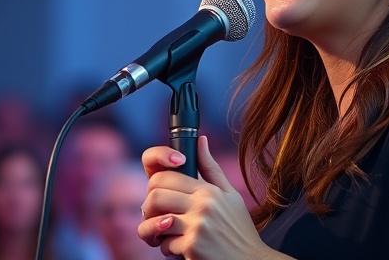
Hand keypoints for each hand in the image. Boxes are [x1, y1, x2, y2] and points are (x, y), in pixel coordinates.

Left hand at [138, 136, 278, 259]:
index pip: (165, 176)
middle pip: (154, 196)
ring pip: (155, 223)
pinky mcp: (193, 247)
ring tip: (167, 235)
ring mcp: (197, 226)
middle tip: (157, 217)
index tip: (160, 197)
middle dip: (148, 209)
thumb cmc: (239, 230)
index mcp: (209, 190)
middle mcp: (203, 205)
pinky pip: (165, 245)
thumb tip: (200, 140)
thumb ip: (211, 168)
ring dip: (157, 232)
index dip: (154, 186)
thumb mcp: (230, 195)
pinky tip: (183, 251)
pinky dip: (169, 250)